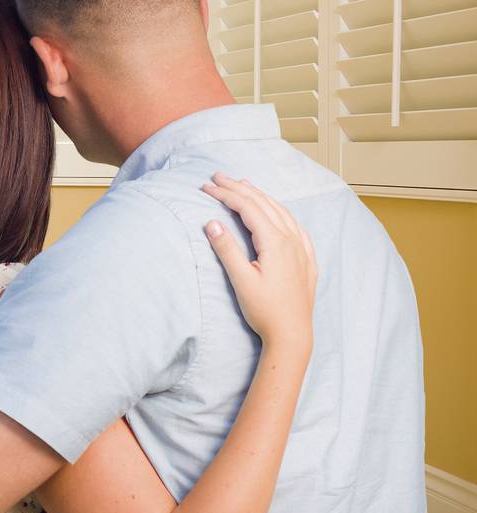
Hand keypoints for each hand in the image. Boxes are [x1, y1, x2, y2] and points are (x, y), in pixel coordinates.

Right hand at [201, 173, 316, 352]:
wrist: (293, 334)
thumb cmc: (265, 310)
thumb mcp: (241, 280)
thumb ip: (227, 250)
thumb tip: (212, 223)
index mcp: (275, 242)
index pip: (247, 208)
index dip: (225, 194)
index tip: (205, 187)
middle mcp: (291, 240)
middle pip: (264, 204)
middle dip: (239, 188)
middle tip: (217, 177)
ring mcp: (301, 249)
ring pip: (281, 211)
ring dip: (260, 196)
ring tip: (243, 184)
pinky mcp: (306, 259)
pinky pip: (295, 225)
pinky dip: (280, 211)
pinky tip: (277, 212)